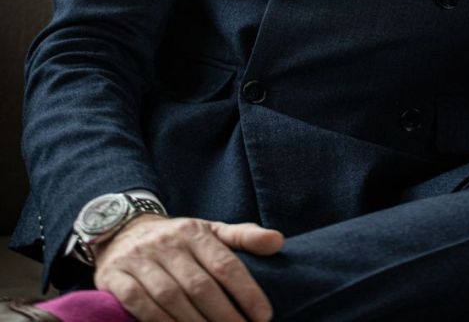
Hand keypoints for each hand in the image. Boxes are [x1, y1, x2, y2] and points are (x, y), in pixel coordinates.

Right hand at [94, 214, 283, 321]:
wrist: (123, 230)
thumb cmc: (178, 239)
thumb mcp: (210, 231)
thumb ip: (243, 237)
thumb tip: (278, 242)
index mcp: (194, 231)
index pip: (225, 264)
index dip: (246, 292)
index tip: (263, 316)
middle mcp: (168, 243)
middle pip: (200, 286)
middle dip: (224, 316)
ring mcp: (140, 259)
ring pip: (171, 298)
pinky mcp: (116, 277)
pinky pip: (139, 304)